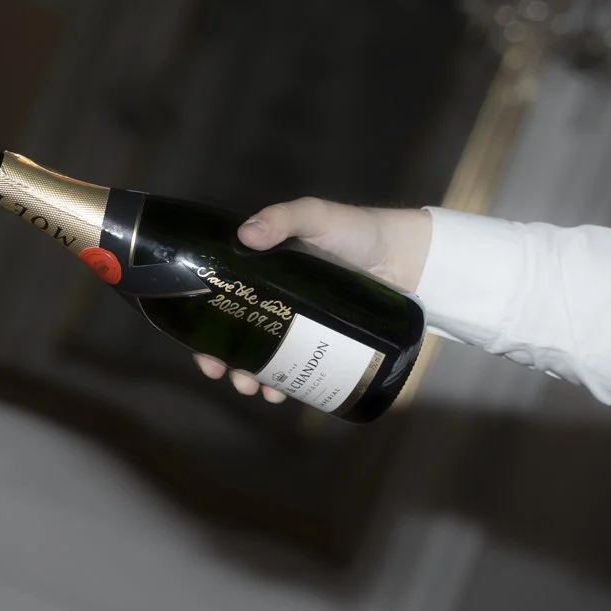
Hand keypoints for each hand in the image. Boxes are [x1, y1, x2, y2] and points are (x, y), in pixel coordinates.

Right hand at [195, 198, 430, 400]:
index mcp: (257, 269)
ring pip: (262, 355)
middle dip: (226, 362)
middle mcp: (270, 297)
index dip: (203, 328)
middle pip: (235, 335)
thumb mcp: (317, 216)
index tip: (202, 351)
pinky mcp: (321, 340)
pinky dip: (284, 383)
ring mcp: (296, 321)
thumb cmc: (357, 231)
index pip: (218, 300)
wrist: (407, 256)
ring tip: (258, 390)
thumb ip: (284, 218)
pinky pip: (295, 365)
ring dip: (251, 376)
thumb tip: (245, 235)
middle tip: (231, 379)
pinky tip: (282, 394)